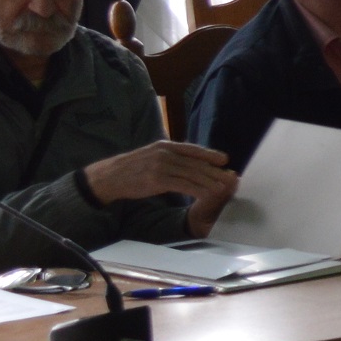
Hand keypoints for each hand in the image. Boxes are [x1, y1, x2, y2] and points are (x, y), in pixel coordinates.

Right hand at [84, 141, 237, 227]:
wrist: (110, 177)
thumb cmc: (132, 168)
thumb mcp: (152, 156)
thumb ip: (170, 157)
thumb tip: (188, 163)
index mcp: (164, 146)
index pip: (192, 149)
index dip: (210, 154)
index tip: (225, 160)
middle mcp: (165, 153)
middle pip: (195, 162)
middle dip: (214, 171)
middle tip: (230, 177)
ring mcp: (161, 166)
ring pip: (192, 174)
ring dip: (210, 182)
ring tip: (223, 187)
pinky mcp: (157, 180)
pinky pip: (183, 185)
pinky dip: (198, 189)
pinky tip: (207, 194)